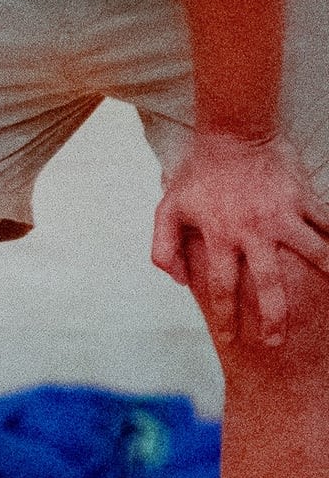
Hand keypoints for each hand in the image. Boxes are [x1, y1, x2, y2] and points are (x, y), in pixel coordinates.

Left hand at [152, 127, 328, 347]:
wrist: (233, 133)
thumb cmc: (199, 174)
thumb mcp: (168, 208)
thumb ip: (164, 247)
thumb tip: (175, 281)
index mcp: (220, 235)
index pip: (221, 287)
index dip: (226, 316)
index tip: (231, 339)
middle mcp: (254, 231)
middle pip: (269, 284)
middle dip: (274, 318)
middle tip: (278, 343)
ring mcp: (283, 216)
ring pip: (313, 254)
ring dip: (325, 277)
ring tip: (328, 304)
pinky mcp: (304, 200)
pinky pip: (327, 226)